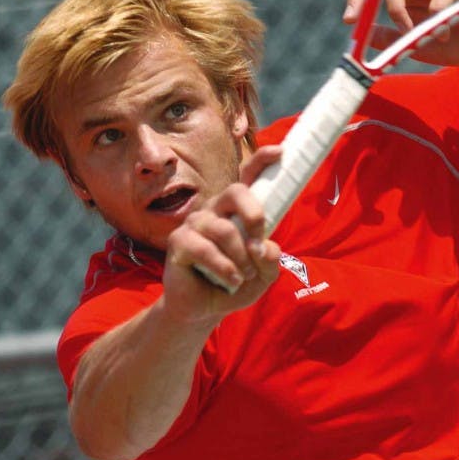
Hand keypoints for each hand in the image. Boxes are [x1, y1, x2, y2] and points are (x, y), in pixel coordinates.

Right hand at [162, 145, 281, 322]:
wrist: (203, 308)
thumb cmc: (234, 284)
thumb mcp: (262, 275)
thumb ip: (270, 260)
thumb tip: (265, 247)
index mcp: (235, 211)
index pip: (246, 178)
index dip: (261, 161)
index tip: (280, 151)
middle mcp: (214, 210)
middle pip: (235, 192)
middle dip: (254, 214)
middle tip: (259, 240)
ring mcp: (194, 223)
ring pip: (224, 230)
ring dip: (241, 257)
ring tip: (244, 276)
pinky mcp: (178, 242)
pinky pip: (205, 249)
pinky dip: (225, 268)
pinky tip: (231, 280)